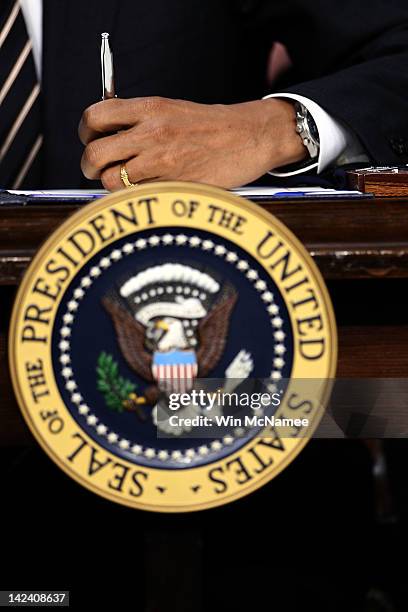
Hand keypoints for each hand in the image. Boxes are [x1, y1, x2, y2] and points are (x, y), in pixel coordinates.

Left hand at [78, 96, 306, 189]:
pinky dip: (136, 197)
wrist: (250, 136)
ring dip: (111, 186)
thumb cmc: (212, 126)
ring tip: (124, 184)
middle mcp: (151, 133)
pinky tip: (147, 191)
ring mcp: (162, 162)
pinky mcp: (175, 185)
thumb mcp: (171, 109)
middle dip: (89, 167)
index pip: (94, 117)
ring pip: (112, 181)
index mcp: (149, 108)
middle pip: (95, 154)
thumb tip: (109, 135)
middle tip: (97, 170)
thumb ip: (139, 120)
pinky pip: (139, 196)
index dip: (85, 133)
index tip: (91, 140)